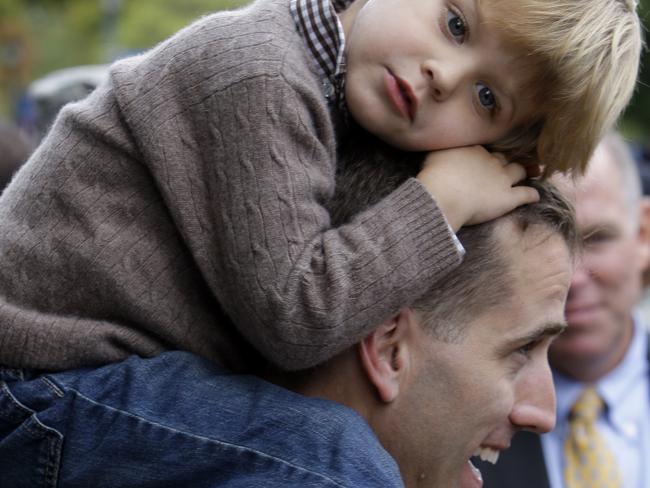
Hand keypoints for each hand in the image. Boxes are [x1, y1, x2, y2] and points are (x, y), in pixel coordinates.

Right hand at [416, 146, 538, 230]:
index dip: (484, 156)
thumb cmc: (434, 174)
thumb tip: (441, 147)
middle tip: (510, 162)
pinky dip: (532, 194)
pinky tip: (536, 196)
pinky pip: (526, 194)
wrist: (443, 194)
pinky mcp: (508, 198)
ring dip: (525, 171)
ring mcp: (502, 179)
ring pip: (519, 171)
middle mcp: (491, 161)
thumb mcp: (433, 154)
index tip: (483, 159)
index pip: (484, 151)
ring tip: (532, 171)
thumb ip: (442, 150)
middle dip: (506, 161)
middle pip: (503, 158)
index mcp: (475, 150)